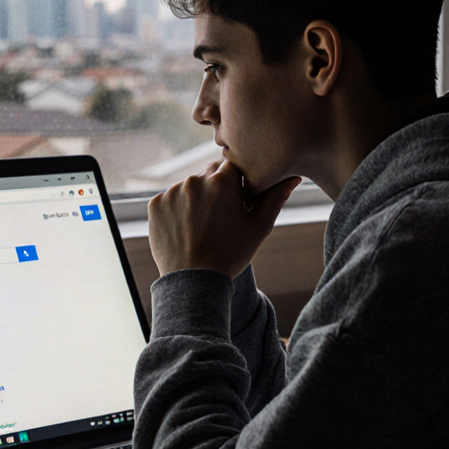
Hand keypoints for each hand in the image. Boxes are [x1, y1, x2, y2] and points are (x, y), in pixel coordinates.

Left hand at [147, 159, 301, 278]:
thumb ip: (275, 197)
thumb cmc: (231, 254)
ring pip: (189, 186)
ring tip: (202, 226)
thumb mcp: (259, 227)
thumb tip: (293, 177)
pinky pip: (170, 198)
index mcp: (223, 180)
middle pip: (210, 173)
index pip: (233, 166)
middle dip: (217, 188)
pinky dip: (177, 209)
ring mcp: (172, 192)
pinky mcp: (155, 204)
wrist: (193, 282)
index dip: (238, 184)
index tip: (238, 202)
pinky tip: (186, 229)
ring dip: (197, 198)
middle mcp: (195, 180)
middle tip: (221, 217)